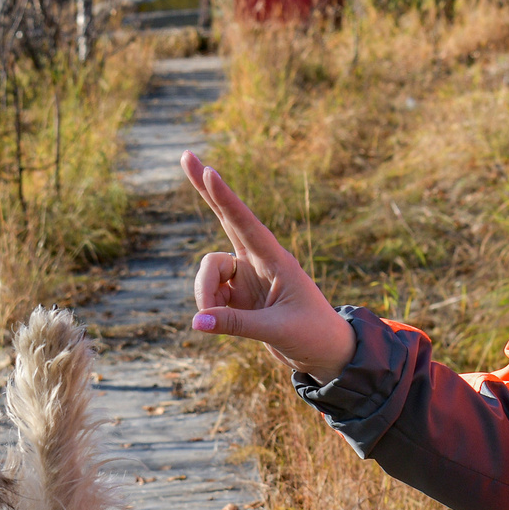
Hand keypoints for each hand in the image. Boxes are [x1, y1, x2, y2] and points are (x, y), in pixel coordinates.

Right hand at [183, 152, 357, 380]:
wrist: (324, 354)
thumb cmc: (312, 335)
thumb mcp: (276, 329)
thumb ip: (235, 324)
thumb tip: (196, 321)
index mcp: (276, 259)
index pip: (246, 223)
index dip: (225, 198)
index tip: (209, 171)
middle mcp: (258, 260)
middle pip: (225, 217)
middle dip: (205, 190)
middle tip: (184, 155)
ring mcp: (245, 276)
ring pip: (208, 270)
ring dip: (204, 294)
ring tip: (214, 322)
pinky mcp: (236, 295)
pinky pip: (209, 294)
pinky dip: (208, 310)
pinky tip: (218, 325)